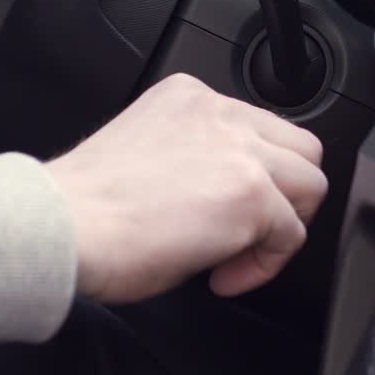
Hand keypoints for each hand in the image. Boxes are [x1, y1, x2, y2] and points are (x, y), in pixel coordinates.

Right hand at [47, 74, 327, 303]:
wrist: (63, 226)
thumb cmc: (84, 207)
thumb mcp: (146, 153)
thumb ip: (193, 159)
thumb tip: (219, 200)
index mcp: (189, 98)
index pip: (258, 129)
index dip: (253, 177)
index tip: (220, 212)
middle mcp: (220, 113)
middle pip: (300, 148)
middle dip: (286, 196)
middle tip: (251, 232)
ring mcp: (240, 151)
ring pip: (311, 185)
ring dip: (283, 227)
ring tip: (239, 255)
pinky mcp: (251, 194)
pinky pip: (291, 235)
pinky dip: (265, 265)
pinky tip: (223, 276)